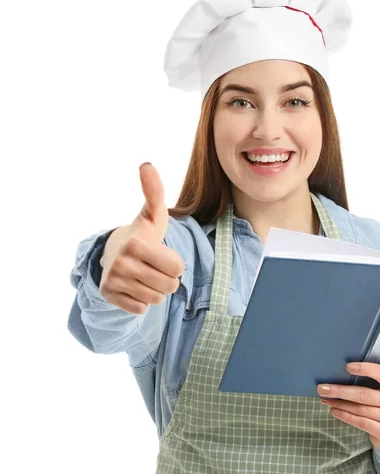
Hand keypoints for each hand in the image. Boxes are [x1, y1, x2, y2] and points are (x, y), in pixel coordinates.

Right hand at [99, 163, 184, 314]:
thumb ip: (154, 192)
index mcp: (135, 244)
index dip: (175, 263)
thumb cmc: (143, 234)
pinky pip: (141, 309)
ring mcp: (112, 282)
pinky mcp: (108, 296)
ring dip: (155, 290)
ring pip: (156, 299)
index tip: (161, 254)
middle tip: (154, 267)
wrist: (113, 253)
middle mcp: (120, 264)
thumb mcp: (153, 215)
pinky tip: (133, 286)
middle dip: (167, 279)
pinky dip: (141, 301)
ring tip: (144, 275)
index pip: (178, 268)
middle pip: (169, 286)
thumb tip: (146, 164)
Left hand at [317, 362, 379, 452]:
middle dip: (341, 391)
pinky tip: (334, 410)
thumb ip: (371, 382)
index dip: (364, 369)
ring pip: (361, 409)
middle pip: (365, 395)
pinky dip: (345, 415)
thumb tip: (340, 373)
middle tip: (322, 388)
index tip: (347, 367)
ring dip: (340, 404)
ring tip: (325, 399)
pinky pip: (361, 422)